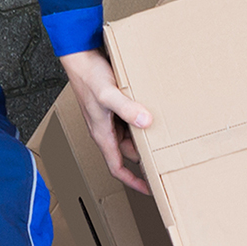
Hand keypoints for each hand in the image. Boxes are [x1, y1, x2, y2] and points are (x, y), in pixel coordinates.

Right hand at [60, 49, 154, 195]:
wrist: (79, 56)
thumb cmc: (88, 76)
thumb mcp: (108, 94)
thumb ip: (127, 108)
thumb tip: (146, 122)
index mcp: (102, 134)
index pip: (117, 167)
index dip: (133, 181)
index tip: (149, 189)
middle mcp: (105, 129)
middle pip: (128, 151)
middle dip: (145, 157)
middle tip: (166, 158)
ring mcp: (109, 117)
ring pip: (130, 135)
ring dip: (144, 136)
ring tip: (164, 136)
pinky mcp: (114, 104)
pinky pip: (130, 120)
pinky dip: (142, 120)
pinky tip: (153, 113)